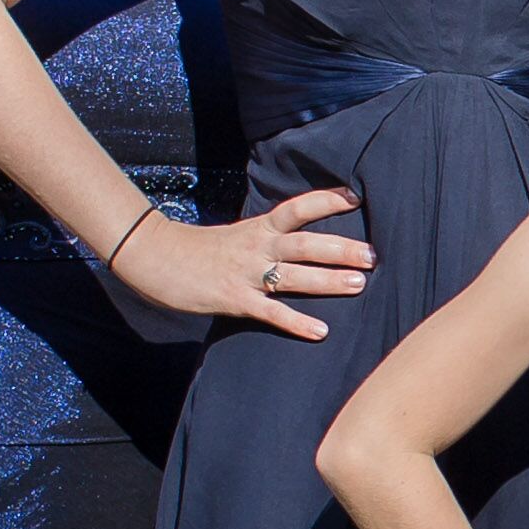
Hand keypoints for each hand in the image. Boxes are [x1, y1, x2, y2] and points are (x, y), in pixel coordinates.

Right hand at [117, 187, 375, 337]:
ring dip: (328, 280)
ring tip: (360, 284)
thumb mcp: (238, 236)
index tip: (355, 197)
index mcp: (258, 228)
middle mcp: (256, 247)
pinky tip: (321, 331)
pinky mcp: (234, 299)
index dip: (325, 201)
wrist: (155, 257)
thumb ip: (267, 240)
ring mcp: (245, 273)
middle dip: (340, 248)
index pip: (296, 209)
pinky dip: (297, 322)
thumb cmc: (200, 249)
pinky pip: (271, 312)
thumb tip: (299, 245)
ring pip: (293, 275)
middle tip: (373, 254)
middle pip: (304, 243)